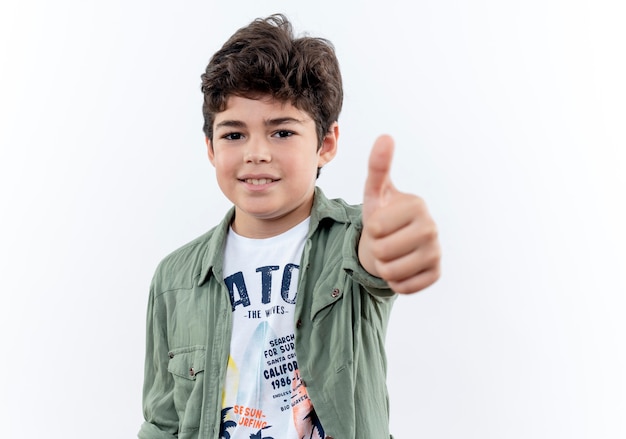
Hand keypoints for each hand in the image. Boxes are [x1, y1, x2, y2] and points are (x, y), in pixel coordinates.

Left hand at [358, 135, 440, 293]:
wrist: (393, 241)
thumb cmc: (382, 213)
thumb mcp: (375, 191)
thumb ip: (378, 166)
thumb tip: (385, 136)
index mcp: (417, 206)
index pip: (377, 228)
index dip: (371, 229)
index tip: (381, 222)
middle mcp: (432, 228)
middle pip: (383, 251)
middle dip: (375, 249)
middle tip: (384, 240)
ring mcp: (437, 253)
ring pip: (391, 272)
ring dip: (383, 266)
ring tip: (390, 253)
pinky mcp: (436, 274)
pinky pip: (404, 287)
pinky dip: (395, 282)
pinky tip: (401, 267)